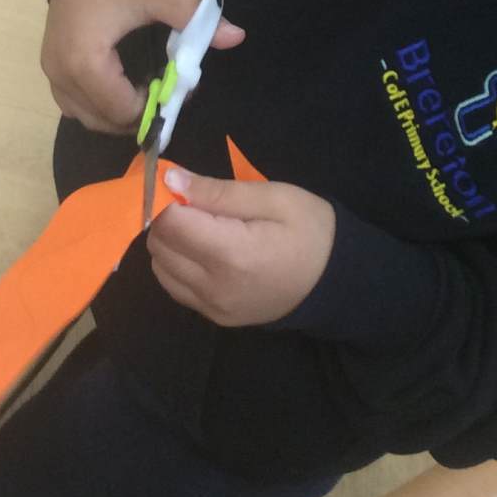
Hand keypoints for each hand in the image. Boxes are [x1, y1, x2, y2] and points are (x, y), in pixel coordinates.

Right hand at [41, 0, 244, 133]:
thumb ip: (195, 17)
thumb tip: (236, 36)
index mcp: (85, 60)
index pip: (123, 110)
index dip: (156, 107)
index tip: (178, 88)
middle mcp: (61, 73)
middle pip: (104, 121)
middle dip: (139, 115)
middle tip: (165, 92)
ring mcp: (52, 72)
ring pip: (87, 117)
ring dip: (117, 114)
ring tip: (146, 92)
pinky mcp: (50, 66)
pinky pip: (74, 104)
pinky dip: (98, 105)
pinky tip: (121, 87)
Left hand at [147, 168, 334, 326]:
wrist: (337, 282)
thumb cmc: (311, 231)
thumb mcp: (274, 198)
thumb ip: (219, 191)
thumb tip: (170, 179)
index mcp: (232, 254)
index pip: (169, 223)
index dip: (167, 198)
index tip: (182, 186)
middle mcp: (214, 287)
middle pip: (159, 246)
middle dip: (166, 219)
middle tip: (195, 204)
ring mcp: (213, 308)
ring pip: (160, 268)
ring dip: (170, 243)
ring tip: (201, 228)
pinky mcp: (215, 318)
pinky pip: (175, 287)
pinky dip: (177, 265)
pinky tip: (203, 251)